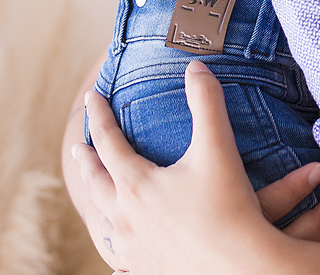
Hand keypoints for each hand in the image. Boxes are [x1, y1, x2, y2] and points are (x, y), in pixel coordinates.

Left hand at [72, 61, 319, 271]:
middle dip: (87, 160)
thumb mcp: (218, 148)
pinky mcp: (146, 269)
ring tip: (95, 193)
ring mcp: (132, 247)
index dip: (100, 115)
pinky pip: (118, 256)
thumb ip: (206, 102)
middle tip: (78, 147)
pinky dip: (113, 245)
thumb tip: (196, 65)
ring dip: (96, 200)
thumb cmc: (229, 208)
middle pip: (96, 182)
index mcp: (136, 183)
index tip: (92, 96)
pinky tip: (115, 248)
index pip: (109, 140)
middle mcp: (125, 216)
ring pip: (103, 220)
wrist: (241, 268)